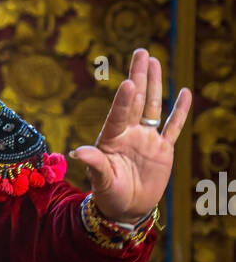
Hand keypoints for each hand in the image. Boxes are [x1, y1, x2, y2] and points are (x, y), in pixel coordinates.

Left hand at [69, 48, 191, 223]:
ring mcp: (147, 139)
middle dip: (138, 76)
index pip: (119, 115)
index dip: (123, 100)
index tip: (127, 82)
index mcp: (112, 139)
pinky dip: (179, 111)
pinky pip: (173, 127)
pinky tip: (184, 93)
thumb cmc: (109, 195)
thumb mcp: (101, 180)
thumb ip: (94, 164)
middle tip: (141, 52)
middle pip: (136, 101)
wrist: (126, 208)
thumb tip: (77, 152)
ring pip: (153, 106)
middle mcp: (129, 133)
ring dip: (154, 85)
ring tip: (154, 61)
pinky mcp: (163, 148)